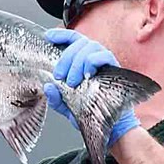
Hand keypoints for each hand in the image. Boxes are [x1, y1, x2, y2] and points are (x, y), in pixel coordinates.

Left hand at [42, 28, 139, 146]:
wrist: (109, 127)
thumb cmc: (91, 113)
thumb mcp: (67, 106)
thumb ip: (56, 98)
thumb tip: (47, 86)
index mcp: (83, 61)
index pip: (73, 40)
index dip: (61, 35)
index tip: (48, 37)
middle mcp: (94, 57)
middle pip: (79, 42)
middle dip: (65, 57)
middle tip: (59, 76)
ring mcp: (105, 62)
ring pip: (90, 46)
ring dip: (77, 62)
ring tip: (72, 82)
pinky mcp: (115, 68)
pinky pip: (103, 55)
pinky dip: (92, 62)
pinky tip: (87, 75)